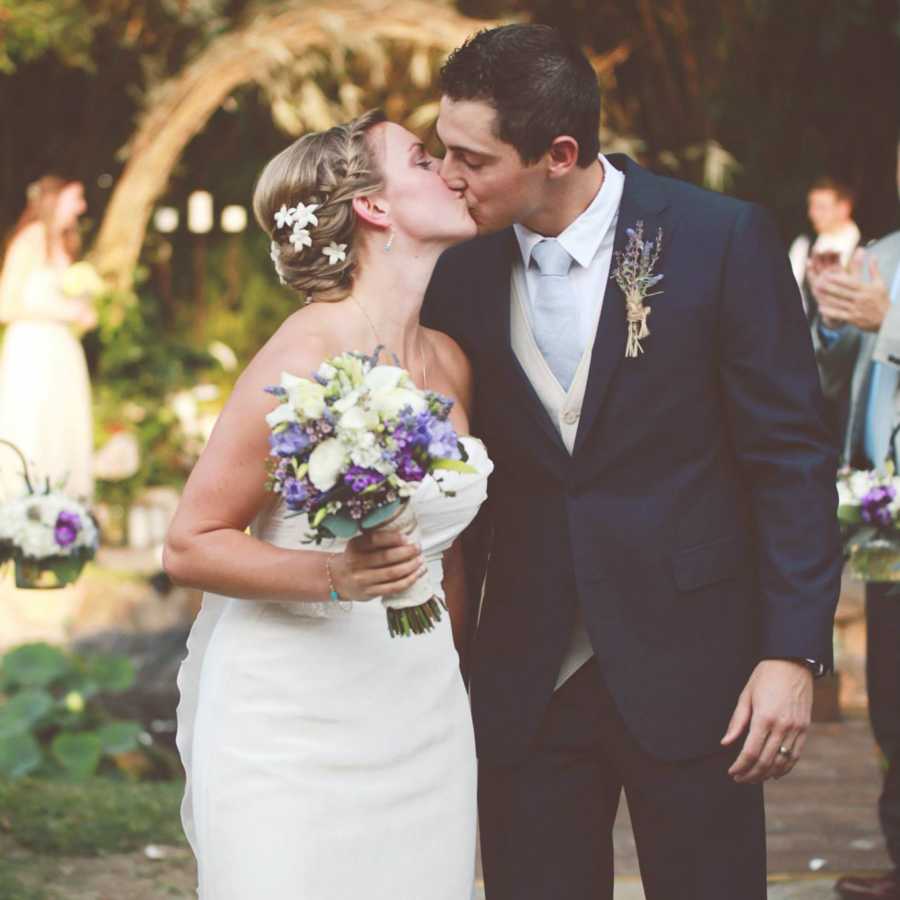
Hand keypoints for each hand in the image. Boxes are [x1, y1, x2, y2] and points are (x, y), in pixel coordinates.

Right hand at [329, 528, 425, 601]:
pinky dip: (408, 581)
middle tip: (417, 548)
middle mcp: (357, 563)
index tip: (407, 538)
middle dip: (406, 552)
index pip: (375, 540)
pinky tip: (416, 574)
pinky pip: (393, 587)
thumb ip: (377, 540)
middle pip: (386, 557)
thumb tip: (406, 538)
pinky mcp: (370, 593)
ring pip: (392, 573)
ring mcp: (363, 579)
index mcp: (355, 546)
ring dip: (410, 567)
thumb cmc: (355, 559)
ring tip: (420, 561)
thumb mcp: (359, 545)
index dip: (393, 538)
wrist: (338, 579)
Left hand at [721, 659, 812, 782]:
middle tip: (739, 779)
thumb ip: (737, 722)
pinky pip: (795, 756)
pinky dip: (785, 768)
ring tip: (754, 778)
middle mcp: (782, 727)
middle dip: (751, 775)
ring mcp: (796, 730)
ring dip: (767, 775)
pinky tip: (774, 773)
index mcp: (764, 718)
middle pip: (766, 762)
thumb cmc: (765, 677)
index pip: (750, 752)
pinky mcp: (805, 729)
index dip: (740, 766)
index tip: (731, 772)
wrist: (793, 664)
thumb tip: (725, 743)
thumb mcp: (746, 695)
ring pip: (782, 763)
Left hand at [812, 250, 889, 332]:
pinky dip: (830, 312)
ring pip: (839, 303)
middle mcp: (860, 299)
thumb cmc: (882, 300)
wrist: (887, 320)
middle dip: (829, 288)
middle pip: (842, 292)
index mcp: (866, 289)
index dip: (838, 279)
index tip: (827, 275)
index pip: (850, 283)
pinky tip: (821, 308)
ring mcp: (856, 309)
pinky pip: (839, 315)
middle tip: (817, 282)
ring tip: (816, 293)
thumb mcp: (880, 284)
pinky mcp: (853, 319)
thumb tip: (873, 256)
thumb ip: (874, 270)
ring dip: (827, 298)